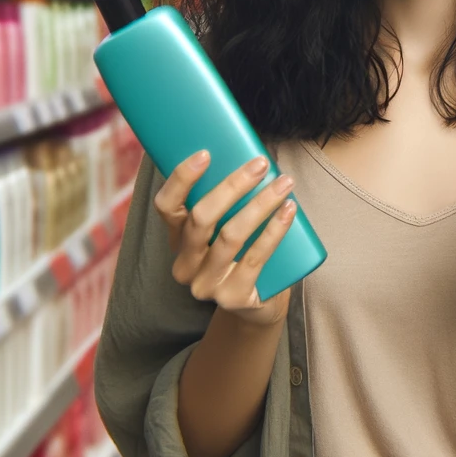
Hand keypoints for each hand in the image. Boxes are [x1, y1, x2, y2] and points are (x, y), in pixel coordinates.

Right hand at [152, 150, 295, 326]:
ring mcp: (206, 285)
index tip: (205, 153)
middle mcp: (185, 265)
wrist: (260, 303)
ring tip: (285, 183)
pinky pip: (255, 258)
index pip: (167, 207)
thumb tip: (248, 154)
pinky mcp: (232, 297)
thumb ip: (227, 199)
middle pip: (202, 218)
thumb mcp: (227, 227)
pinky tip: (288, 211)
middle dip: (233, 186)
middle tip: (261, 163)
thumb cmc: (245, 252)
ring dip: (260, 204)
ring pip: (230, 235)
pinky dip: (274, 231)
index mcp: (177, 240)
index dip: (182, 179)